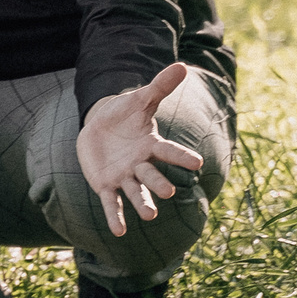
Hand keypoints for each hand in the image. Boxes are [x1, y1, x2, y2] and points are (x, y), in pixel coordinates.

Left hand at [77, 63, 205, 237]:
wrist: (99, 128)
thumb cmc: (124, 116)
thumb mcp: (139, 100)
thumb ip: (159, 87)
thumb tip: (181, 65)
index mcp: (150, 145)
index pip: (169, 151)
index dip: (181, 157)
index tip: (197, 163)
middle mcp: (140, 164)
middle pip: (152, 175)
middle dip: (159, 183)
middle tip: (169, 191)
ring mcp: (124, 176)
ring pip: (135, 191)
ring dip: (142, 203)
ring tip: (150, 216)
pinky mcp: (106, 185)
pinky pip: (112, 202)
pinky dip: (115, 216)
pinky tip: (118, 232)